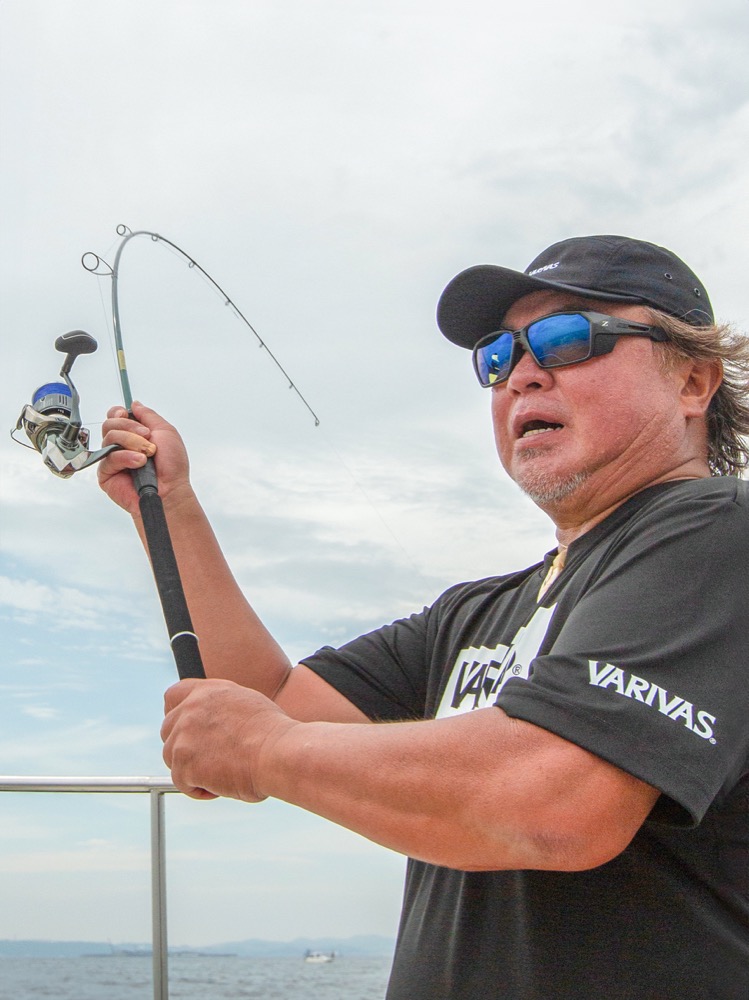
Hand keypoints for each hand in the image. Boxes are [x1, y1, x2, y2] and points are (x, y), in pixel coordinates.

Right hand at [97, 402, 191, 516]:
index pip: (114, 417)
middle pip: (109, 424)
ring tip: (147, 455)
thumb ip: (148, 416)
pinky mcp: (106, 474)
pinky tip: (139, 463)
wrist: (171, 490)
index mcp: (132, 434)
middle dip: (129, 428)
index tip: (126, 414)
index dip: (117, 413)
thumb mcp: (166, 431)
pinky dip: (126, 457)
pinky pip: (109, 457)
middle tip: (147, 438)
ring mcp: (113, 459)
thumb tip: (135, 404)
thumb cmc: (172, 467)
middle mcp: (121, 445)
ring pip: (109, 437)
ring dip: (132, 442)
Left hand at [161, 678, 297, 800]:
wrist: (278, 753)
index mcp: (208, 691)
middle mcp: (191, 708)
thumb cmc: (272, 735)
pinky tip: (222, 785)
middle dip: (183, 746)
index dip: (177, 714)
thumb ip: (220, 710)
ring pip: (173, 758)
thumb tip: (213, 726)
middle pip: (168, 730)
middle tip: (209, 760)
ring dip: (192, 769)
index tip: (187, 729)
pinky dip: (199, 789)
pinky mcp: (183, 763)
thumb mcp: (246, 705)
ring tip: (223, 773)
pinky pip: (182, 782)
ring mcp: (184, 735)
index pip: (173, 696)